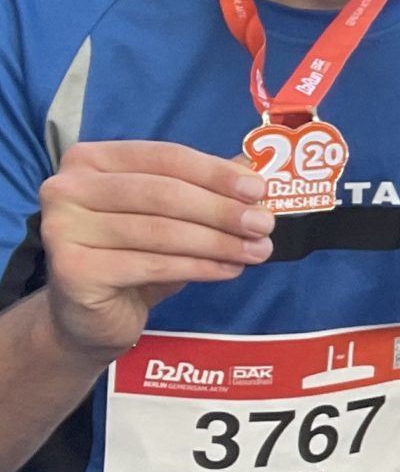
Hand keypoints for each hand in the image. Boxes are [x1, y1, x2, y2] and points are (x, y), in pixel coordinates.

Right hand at [39, 141, 272, 359]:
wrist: (90, 315)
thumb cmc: (132, 256)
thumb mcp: (170, 216)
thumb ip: (205, 187)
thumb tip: (253, 165)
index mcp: (90, 159)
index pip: (165, 156)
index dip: (216, 173)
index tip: (259, 189)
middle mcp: (67, 187)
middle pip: (163, 193)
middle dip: (222, 210)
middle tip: (264, 225)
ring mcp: (63, 229)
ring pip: (161, 231)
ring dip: (218, 241)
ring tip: (257, 251)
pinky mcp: (73, 270)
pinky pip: (152, 265)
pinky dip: (199, 267)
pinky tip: (229, 269)